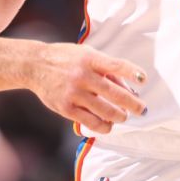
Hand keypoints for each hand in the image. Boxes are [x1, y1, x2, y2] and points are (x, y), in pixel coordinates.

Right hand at [28, 43, 146, 133]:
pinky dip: (103, 126)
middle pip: (114, 93)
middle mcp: (83, 75)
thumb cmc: (66, 59)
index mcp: (90, 59)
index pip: (117, 65)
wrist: (35, 65)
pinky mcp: (66, 108)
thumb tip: (129, 88)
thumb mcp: (86, 54)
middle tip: (141, 109)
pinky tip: (108, 125)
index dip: (133, 73)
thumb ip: (106, 68)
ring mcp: (74, 93)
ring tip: (123, 117)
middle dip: (132, 104)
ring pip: (105, 111)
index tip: (144, 80)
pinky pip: (90, 122)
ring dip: (119, 116)